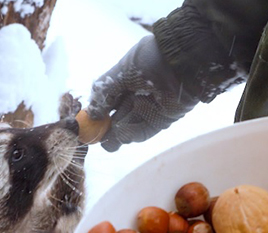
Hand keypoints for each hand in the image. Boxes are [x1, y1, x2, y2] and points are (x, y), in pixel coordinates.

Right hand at [86, 36, 197, 151]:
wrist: (182, 61)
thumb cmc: (151, 59)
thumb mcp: (121, 72)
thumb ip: (105, 91)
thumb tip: (91, 113)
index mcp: (124, 82)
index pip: (106, 102)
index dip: (95, 113)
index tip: (85, 123)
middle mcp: (135, 96)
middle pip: (115, 119)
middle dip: (103, 130)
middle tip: (93, 137)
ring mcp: (148, 109)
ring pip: (127, 128)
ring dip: (116, 136)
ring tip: (107, 139)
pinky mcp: (161, 120)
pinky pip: (143, 132)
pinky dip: (131, 136)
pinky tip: (122, 136)